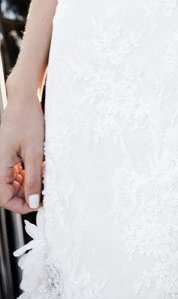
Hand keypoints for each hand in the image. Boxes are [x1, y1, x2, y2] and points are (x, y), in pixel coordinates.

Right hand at [0, 94, 44, 213]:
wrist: (24, 99)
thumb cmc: (27, 120)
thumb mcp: (35, 152)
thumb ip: (33, 179)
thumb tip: (34, 202)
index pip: (4, 199)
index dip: (22, 206)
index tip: (39, 204)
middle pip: (9, 192)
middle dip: (27, 194)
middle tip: (45, 189)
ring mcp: (3, 159)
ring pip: (13, 182)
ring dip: (28, 183)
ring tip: (44, 174)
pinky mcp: (9, 153)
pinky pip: (16, 171)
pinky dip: (28, 172)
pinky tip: (40, 166)